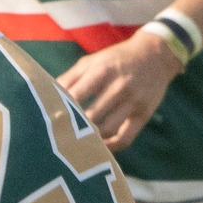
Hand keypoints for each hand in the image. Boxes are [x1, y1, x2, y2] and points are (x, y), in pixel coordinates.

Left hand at [58, 29, 183, 152]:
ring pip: (107, 130)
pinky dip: (110, 148)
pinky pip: (125, 139)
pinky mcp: (143, 114)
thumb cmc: (115, 59)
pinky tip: (98, 148)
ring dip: (89, 141)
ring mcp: (134, 101)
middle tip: (57, 140)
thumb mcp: (92, 61)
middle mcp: (120, 86)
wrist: (157, 54)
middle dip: (73, 129)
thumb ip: (68, 78)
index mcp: (103, 71)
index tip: (46, 121)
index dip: (60, 110)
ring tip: (74, 145)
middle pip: (91, 117)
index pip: (76, 96)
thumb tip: (45, 97)